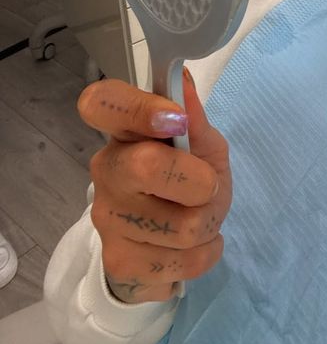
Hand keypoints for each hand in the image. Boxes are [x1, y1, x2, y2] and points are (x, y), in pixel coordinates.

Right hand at [79, 68, 230, 303]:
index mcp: (124, 130)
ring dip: (209, 223)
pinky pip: (183, 261)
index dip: (136, 107)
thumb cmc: (188, 179)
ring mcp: (107, 217)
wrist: (169, 243)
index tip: (175, 119)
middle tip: (209, 187)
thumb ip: (194, 118)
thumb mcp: (203, 145)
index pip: (101, 103)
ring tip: (201, 218)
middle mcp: (106, 169)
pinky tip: (191, 246)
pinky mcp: (119, 261)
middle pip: (146, 166)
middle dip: (201, 182)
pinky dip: (204, 253)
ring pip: (181, 225)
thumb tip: (183, 81)